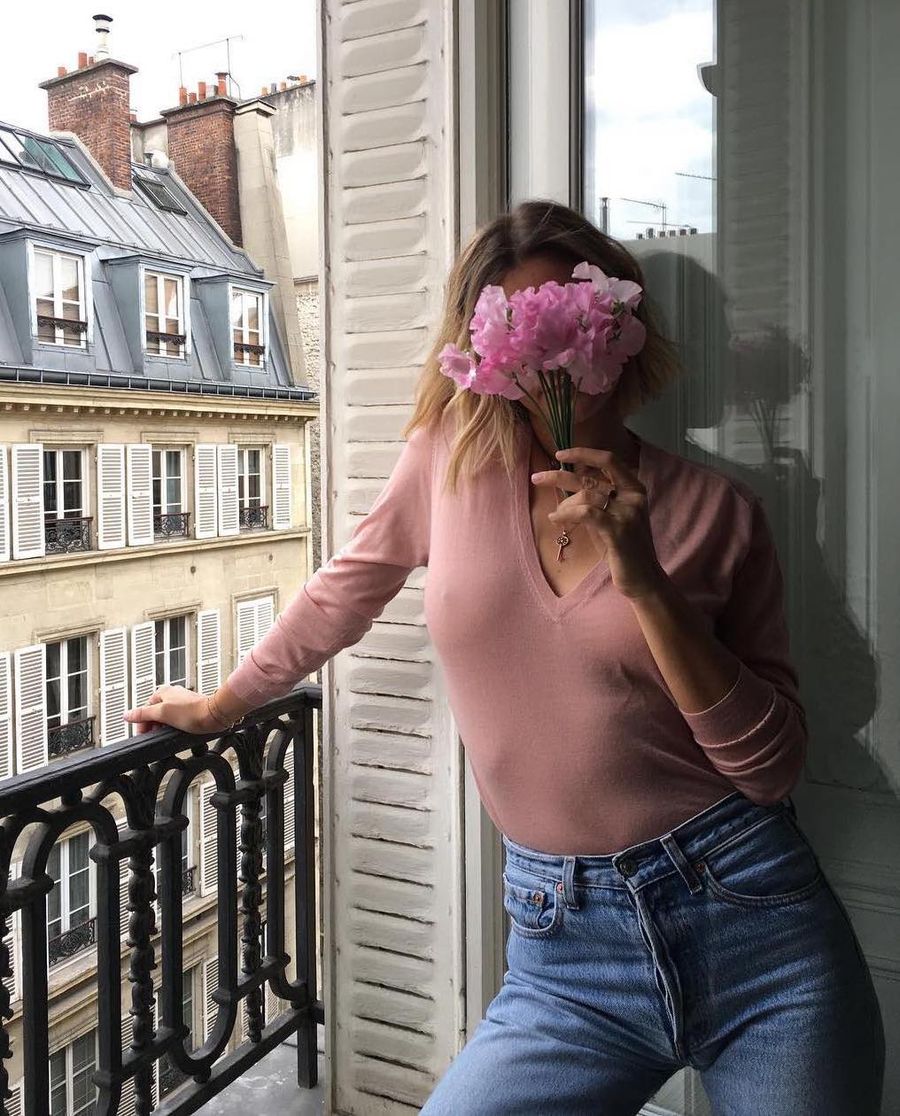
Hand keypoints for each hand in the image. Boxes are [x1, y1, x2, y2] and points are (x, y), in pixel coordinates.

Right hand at [123, 684, 219, 735]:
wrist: (214, 715)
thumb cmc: (192, 712)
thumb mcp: (162, 713)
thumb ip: (143, 714)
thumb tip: (127, 714)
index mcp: (163, 692)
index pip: (145, 709)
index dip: (142, 723)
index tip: (143, 734)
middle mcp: (172, 694)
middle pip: (155, 713)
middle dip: (153, 725)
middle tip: (154, 736)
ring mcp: (181, 702)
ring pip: (165, 717)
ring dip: (163, 727)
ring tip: (167, 734)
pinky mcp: (190, 709)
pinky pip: (176, 719)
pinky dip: (173, 726)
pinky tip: (178, 732)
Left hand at [531, 445, 664, 599]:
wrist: (642, 579)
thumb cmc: (622, 549)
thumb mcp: (610, 518)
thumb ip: (596, 499)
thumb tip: (568, 483)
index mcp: (634, 488)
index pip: (608, 460)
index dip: (583, 454)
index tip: (560, 453)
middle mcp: (633, 497)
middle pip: (590, 478)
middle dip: (559, 476)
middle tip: (537, 477)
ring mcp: (628, 513)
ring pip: (585, 496)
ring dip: (563, 505)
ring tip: (556, 516)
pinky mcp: (618, 531)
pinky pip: (585, 513)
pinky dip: (566, 514)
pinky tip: (555, 519)